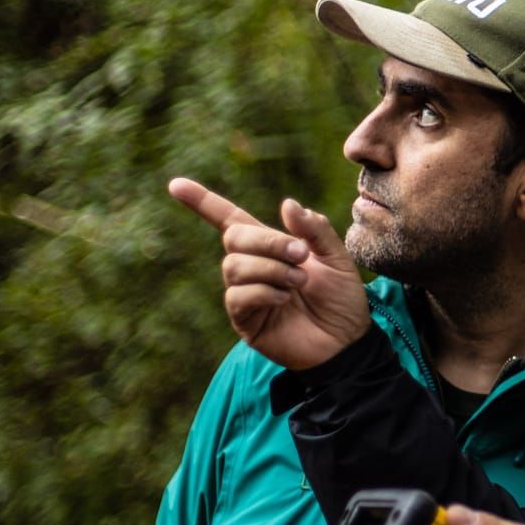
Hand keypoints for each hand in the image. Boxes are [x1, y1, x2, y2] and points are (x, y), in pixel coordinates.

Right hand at [168, 177, 370, 369]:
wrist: (348, 340)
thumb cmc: (342, 299)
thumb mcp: (337, 258)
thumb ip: (314, 230)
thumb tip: (287, 204)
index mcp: (270, 248)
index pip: (229, 220)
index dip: (203, 202)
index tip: (175, 185)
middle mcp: (252, 267)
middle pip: (234, 237)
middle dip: (267, 240)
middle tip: (300, 254)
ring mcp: (246, 294)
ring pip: (234, 266)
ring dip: (271, 268)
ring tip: (299, 280)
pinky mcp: (245, 320)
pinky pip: (237, 296)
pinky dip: (264, 291)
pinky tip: (286, 299)